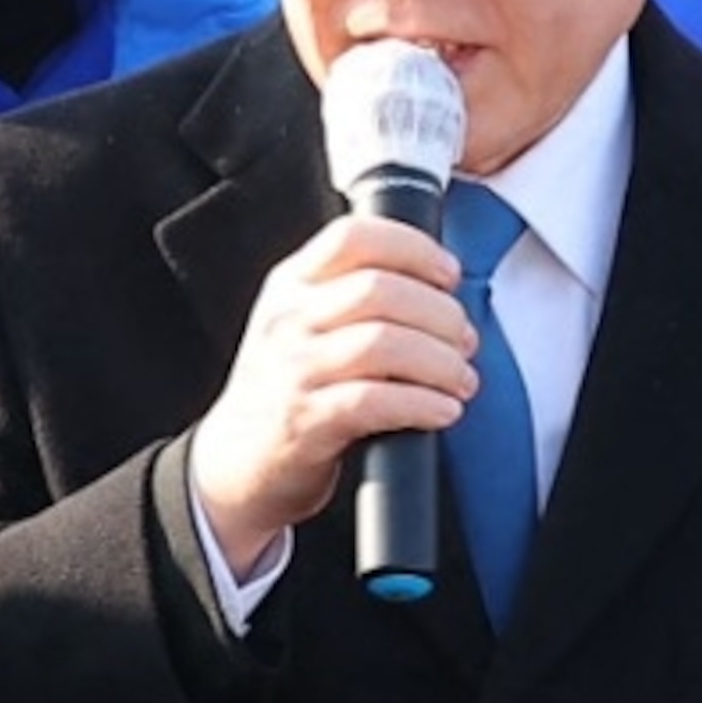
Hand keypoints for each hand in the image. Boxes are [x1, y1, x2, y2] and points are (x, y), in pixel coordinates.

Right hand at [187, 212, 474, 575]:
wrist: (237, 465)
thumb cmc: (284, 391)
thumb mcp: (300, 326)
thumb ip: (349, 295)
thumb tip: (437, 285)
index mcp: (290, 285)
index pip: (353, 237)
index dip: (414, 248)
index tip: (448, 274)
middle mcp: (288, 320)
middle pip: (380, 290)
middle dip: (440, 314)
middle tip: (464, 340)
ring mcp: (293, 371)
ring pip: (384, 343)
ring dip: (441, 362)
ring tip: (460, 380)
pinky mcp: (306, 422)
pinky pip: (377, 402)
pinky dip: (423, 404)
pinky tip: (443, 410)